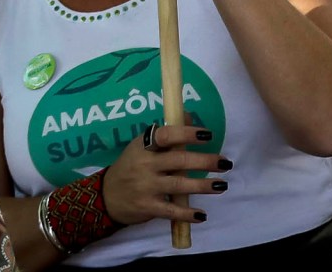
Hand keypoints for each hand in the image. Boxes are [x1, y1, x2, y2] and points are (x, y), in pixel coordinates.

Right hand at [99, 122, 226, 226]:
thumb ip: (166, 135)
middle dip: (204, 161)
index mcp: (143, 146)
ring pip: (178, 185)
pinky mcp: (148, 207)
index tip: (207, 135)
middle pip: (178, 161)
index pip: (165, 135)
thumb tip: (190, 116)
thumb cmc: (130, 167)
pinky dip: (187, 214)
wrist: (106, 197)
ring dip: (202, 186)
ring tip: (221, 185)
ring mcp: (146, 187)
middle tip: (225, 162)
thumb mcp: (141, 147)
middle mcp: (144, 164)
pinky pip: (171, 211)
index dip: (186, 133)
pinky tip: (202, 214)